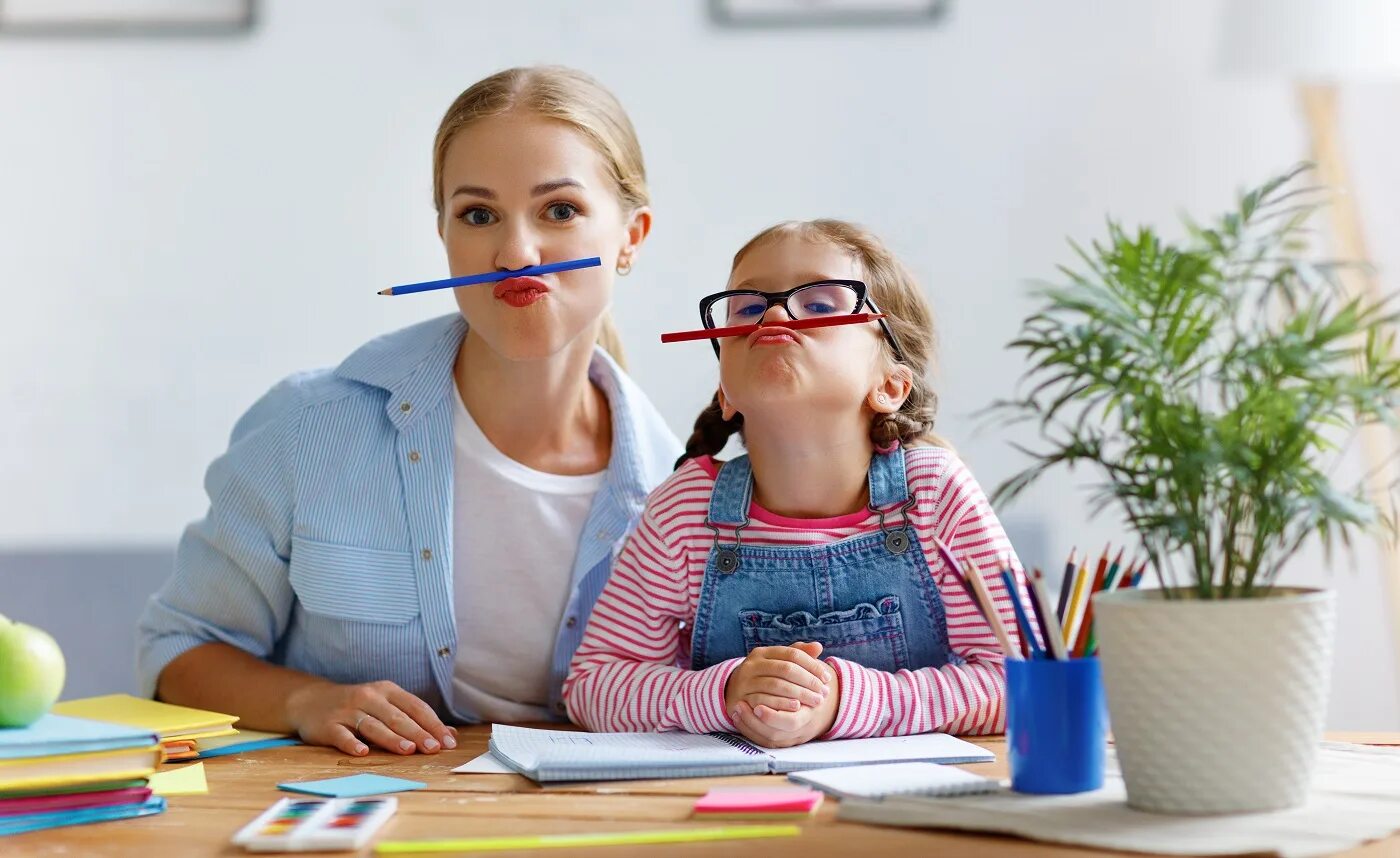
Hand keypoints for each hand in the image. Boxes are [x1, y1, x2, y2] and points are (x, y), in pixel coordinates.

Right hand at [285, 679, 457, 756]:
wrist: (311, 701)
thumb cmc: (358, 706)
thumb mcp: (386, 705)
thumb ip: (415, 718)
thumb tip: (450, 735)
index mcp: (387, 690)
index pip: (416, 707)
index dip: (433, 724)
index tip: (448, 742)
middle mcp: (369, 697)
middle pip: (397, 717)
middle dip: (417, 733)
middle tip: (433, 748)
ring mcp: (348, 710)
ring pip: (373, 725)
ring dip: (391, 738)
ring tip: (408, 749)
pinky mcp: (328, 725)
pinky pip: (341, 735)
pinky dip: (351, 743)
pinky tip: (362, 752)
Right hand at [724, 641, 831, 715]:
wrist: (734, 694)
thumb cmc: (762, 677)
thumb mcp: (777, 664)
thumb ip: (797, 655)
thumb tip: (818, 646)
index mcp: (763, 652)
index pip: (793, 654)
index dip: (812, 666)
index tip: (827, 678)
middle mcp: (753, 663)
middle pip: (786, 669)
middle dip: (808, 681)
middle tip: (824, 692)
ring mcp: (745, 680)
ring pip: (777, 684)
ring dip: (800, 693)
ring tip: (816, 701)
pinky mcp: (742, 697)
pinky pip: (765, 700)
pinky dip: (783, 704)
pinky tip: (797, 708)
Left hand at [731, 668, 840, 748]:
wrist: (809, 707)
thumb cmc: (806, 683)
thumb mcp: (807, 672)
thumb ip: (806, 658)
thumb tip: (815, 646)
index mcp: (810, 713)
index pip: (791, 722)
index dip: (773, 715)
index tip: (756, 706)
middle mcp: (799, 727)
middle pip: (775, 730)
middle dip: (759, 718)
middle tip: (741, 705)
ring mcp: (787, 734)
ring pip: (767, 735)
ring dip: (750, 722)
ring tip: (736, 709)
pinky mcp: (775, 737)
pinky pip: (759, 737)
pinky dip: (746, 726)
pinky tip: (735, 715)